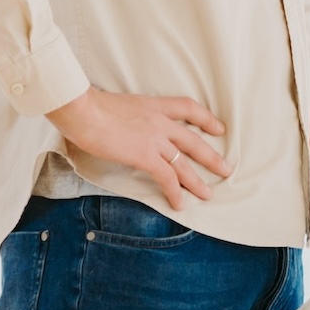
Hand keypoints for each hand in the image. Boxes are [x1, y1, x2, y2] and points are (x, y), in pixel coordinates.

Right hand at [45, 86, 231, 211]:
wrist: (84, 111)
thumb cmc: (90, 106)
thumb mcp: (117, 105)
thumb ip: (127, 116)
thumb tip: (121, 127)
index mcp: (154, 105)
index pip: (188, 108)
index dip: (206, 118)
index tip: (219, 127)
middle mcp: (160, 122)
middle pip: (193, 140)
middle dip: (211, 157)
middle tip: (225, 169)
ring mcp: (154, 139)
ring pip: (183, 163)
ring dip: (196, 181)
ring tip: (208, 194)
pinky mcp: (145, 156)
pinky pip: (166, 177)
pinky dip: (175, 192)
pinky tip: (180, 204)